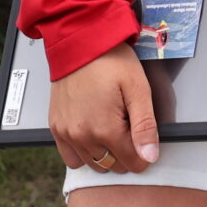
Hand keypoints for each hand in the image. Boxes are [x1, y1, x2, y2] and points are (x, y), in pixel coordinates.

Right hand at [48, 44, 158, 173]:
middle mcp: (82, 136)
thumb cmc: (109, 59)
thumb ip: (145, 126)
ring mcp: (66, 133)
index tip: (143, 135)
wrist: (79, 39)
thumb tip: (149, 157)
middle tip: (128, 124)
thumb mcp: (137, 88)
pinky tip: (92, 134)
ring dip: (106, 154)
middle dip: (126, 152)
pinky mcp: (56, 127)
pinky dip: (84, 153)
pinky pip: (72, 158)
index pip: (133, 162)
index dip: (144, 152)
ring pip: (94, 164)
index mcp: (105, 129)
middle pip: (114, 166)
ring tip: (111, 126)